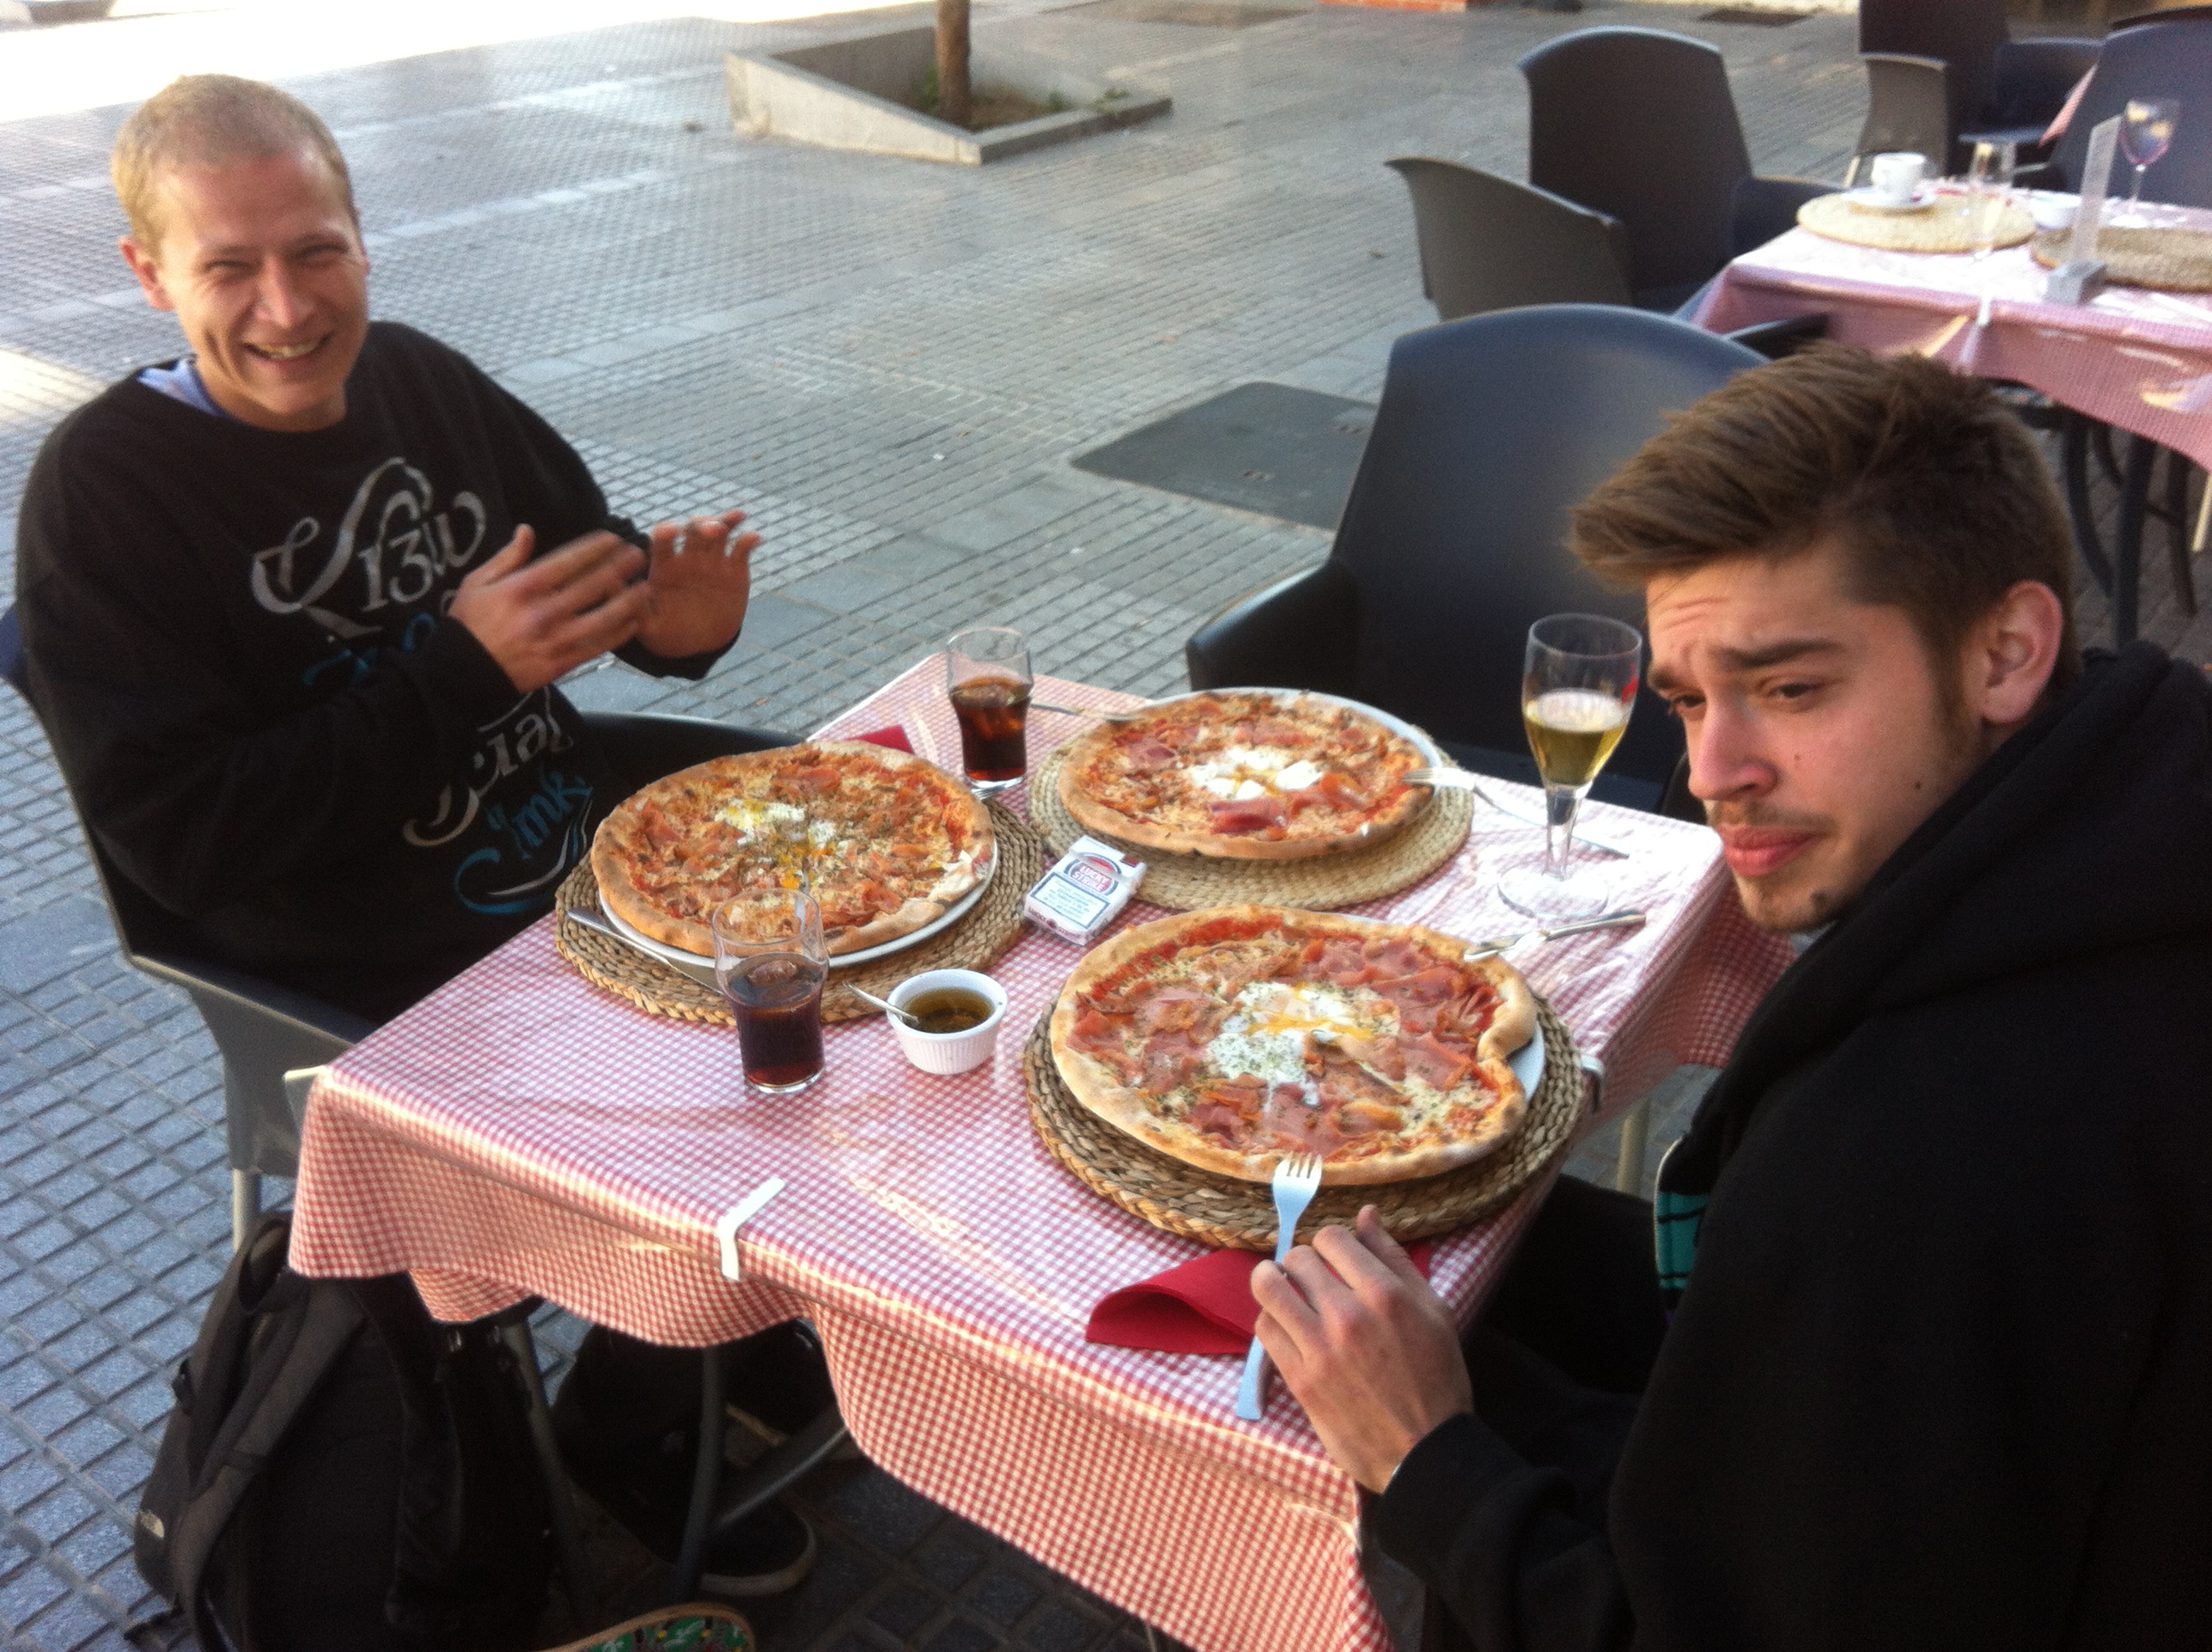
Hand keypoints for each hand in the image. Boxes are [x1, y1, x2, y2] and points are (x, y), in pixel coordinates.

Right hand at [450, 525, 647, 691]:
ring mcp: (555, 639)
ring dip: (628, 602)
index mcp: (523, 588)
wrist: (464, 673)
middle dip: (619, 568)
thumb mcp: (476, 582)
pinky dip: (619, 634)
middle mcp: (544, 611)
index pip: (568, 562)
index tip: (613, 539)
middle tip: (639, 554)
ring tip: (646, 587)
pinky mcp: (562, 663)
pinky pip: (597, 646)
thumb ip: (507, 557)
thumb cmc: (469, 623)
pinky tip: (634, 621)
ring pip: (602, 618)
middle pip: (591, 586)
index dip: (594, 548)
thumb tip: (527, 530)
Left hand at [633, 509, 757, 659]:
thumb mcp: (646, 625)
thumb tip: (609, 584)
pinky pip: (742, 548)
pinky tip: (754, 537)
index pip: (662, 540)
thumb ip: (631, 606)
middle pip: (693, 529)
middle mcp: (688, 557)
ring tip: (735, 519)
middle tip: (709, 530)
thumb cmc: (666, 633)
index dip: (665, 531)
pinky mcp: (735, 569)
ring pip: (719, 531)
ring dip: (725, 521)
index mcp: (664, 565)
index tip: (669, 530)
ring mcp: (712, 561)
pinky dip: (748, 539)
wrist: (698, 644)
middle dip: (701, 524)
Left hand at [1251, 1206, 1473, 1491]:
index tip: (1334, 1258)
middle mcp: (1349, 1316)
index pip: (1331, 1237)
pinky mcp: (1300, 1379)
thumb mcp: (1433, 1310)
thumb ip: (1394, 1259)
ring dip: (1273, 1282)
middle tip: (1311, 1279)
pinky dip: (1271, 1320)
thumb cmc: (1436, 1378)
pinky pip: (1264, 1330)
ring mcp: (1319, 1349)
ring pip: (1269, 1287)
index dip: (1329, 1243)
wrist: (1423, 1449)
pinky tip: (1287, 1326)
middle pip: (1297, 1258)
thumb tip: (1365, 1215)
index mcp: (1386, 1294)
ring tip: (1285, 1290)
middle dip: (1302, 1262)